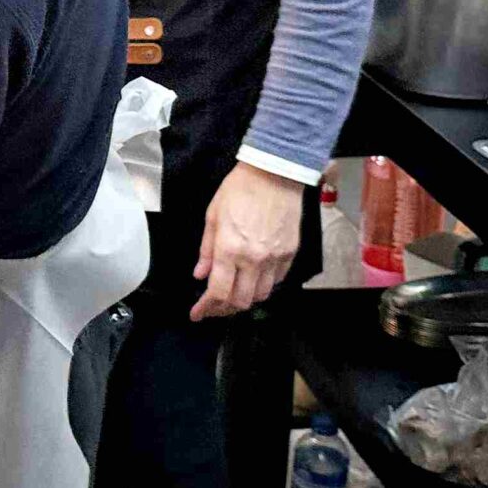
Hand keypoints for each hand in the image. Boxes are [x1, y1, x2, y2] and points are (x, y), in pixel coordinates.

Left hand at [191, 162, 302, 321]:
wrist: (274, 173)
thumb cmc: (241, 189)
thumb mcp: (212, 216)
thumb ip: (206, 250)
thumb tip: (200, 274)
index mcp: (229, 249)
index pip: (217, 292)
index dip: (205, 308)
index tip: (197, 313)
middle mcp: (254, 258)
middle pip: (241, 301)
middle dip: (224, 309)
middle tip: (213, 306)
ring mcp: (275, 257)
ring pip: (261, 295)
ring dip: (245, 298)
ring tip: (234, 293)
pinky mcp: (290, 253)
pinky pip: (277, 280)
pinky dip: (264, 285)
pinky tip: (254, 278)